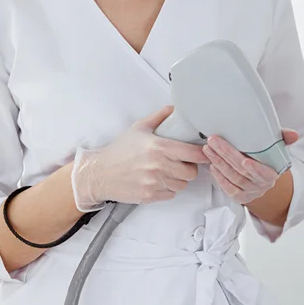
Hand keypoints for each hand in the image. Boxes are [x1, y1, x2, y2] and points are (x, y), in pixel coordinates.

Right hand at [72, 105, 209, 209]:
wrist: (100, 173)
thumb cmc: (118, 151)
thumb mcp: (138, 128)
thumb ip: (159, 118)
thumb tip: (174, 109)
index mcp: (158, 147)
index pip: (192, 153)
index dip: (201, 153)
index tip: (203, 152)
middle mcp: (158, 166)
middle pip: (191, 172)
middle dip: (189, 167)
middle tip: (182, 162)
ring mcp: (154, 183)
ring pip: (182, 185)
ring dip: (178, 179)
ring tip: (168, 171)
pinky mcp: (150, 196)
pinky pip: (170, 194)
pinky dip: (167, 188)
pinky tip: (158, 180)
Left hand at [203, 129, 298, 204]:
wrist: (261, 177)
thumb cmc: (266, 159)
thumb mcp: (276, 148)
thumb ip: (282, 139)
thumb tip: (294, 135)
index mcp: (273, 173)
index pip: (265, 174)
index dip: (256, 169)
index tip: (246, 161)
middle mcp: (262, 185)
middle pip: (243, 172)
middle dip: (226, 155)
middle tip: (214, 141)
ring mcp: (250, 192)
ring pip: (233, 178)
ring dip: (219, 163)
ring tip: (208, 149)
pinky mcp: (240, 197)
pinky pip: (228, 189)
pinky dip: (218, 177)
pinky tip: (212, 165)